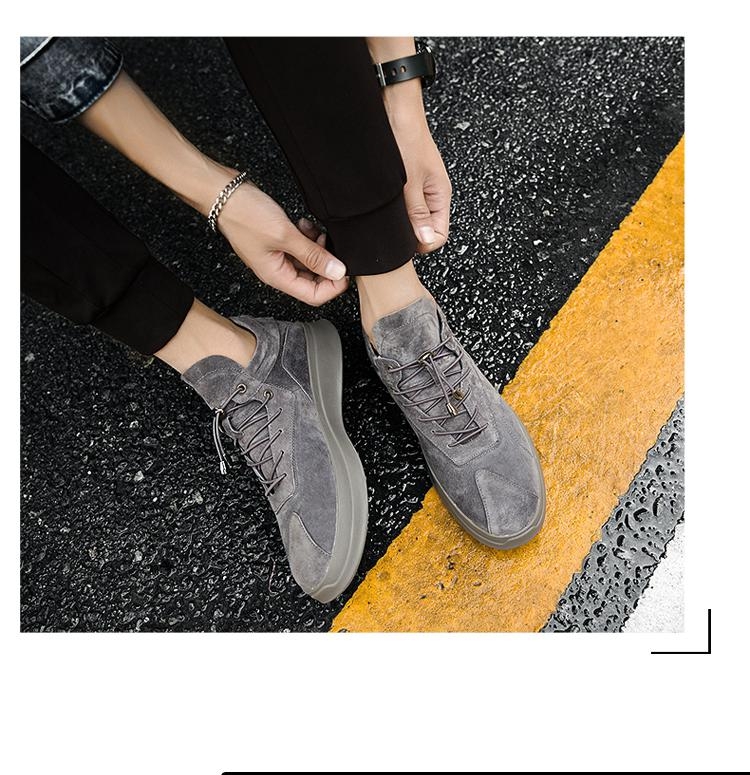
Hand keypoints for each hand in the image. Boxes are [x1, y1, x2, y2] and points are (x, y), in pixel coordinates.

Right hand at [217, 179, 347, 305]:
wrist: (224, 193)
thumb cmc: (244, 215)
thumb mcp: (285, 236)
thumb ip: (313, 255)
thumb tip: (337, 272)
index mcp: (277, 276)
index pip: (313, 296)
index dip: (332, 286)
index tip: (344, 270)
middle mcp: (277, 270)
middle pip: (313, 280)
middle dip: (326, 264)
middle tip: (331, 246)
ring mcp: (277, 256)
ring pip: (308, 261)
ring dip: (317, 248)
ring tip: (315, 232)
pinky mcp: (278, 242)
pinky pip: (301, 247)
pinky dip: (308, 238)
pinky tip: (305, 225)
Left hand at [391, 117, 451, 252]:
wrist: (395, 108)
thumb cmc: (406, 138)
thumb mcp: (410, 181)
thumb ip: (416, 212)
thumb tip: (426, 240)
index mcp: (440, 196)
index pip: (439, 236)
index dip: (422, 243)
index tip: (403, 241)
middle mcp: (432, 195)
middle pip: (425, 229)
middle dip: (408, 234)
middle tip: (389, 228)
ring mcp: (419, 189)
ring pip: (411, 218)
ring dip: (399, 221)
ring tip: (383, 213)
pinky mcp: (405, 183)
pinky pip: (402, 206)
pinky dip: (392, 209)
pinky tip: (380, 204)